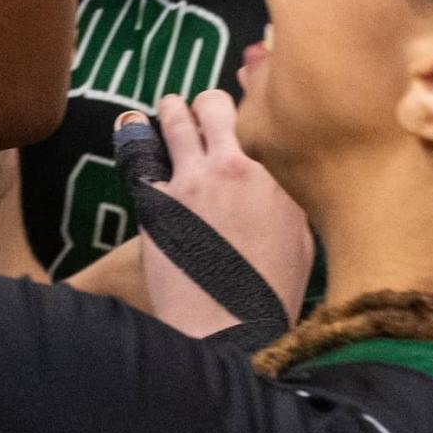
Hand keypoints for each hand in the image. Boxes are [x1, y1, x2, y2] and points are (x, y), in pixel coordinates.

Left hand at [138, 89, 313, 335]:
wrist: (227, 327)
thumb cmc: (271, 295)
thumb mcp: (300, 242)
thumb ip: (286, 202)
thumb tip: (276, 186)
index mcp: (275, 176)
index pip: (258, 120)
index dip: (247, 115)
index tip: (243, 110)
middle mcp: (233, 167)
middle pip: (215, 107)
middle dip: (206, 105)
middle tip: (201, 110)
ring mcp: (190, 181)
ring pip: (175, 121)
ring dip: (172, 111)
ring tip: (169, 108)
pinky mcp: (155, 201)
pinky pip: (142, 157)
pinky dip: (137, 141)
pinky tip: (131, 129)